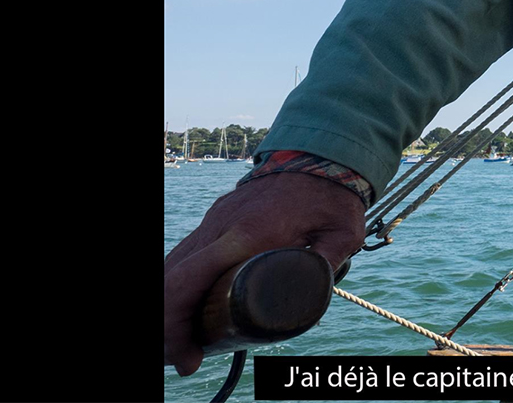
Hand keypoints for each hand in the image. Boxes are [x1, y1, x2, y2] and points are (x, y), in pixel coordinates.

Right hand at [163, 171, 367, 375]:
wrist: (319, 154)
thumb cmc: (332, 197)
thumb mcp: (343, 233)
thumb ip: (330, 263)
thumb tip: (316, 299)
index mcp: (248, 235)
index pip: (189, 282)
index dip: (177, 324)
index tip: (192, 358)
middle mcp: (221, 228)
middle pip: (171, 282)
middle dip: (169, 327)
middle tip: (188, 358)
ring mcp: (214, 222)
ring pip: (171, 268)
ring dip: (170, 307)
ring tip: (187, 342)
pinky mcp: (216, 220)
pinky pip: (184, 256)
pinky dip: (177, 285)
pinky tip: (187, 310)